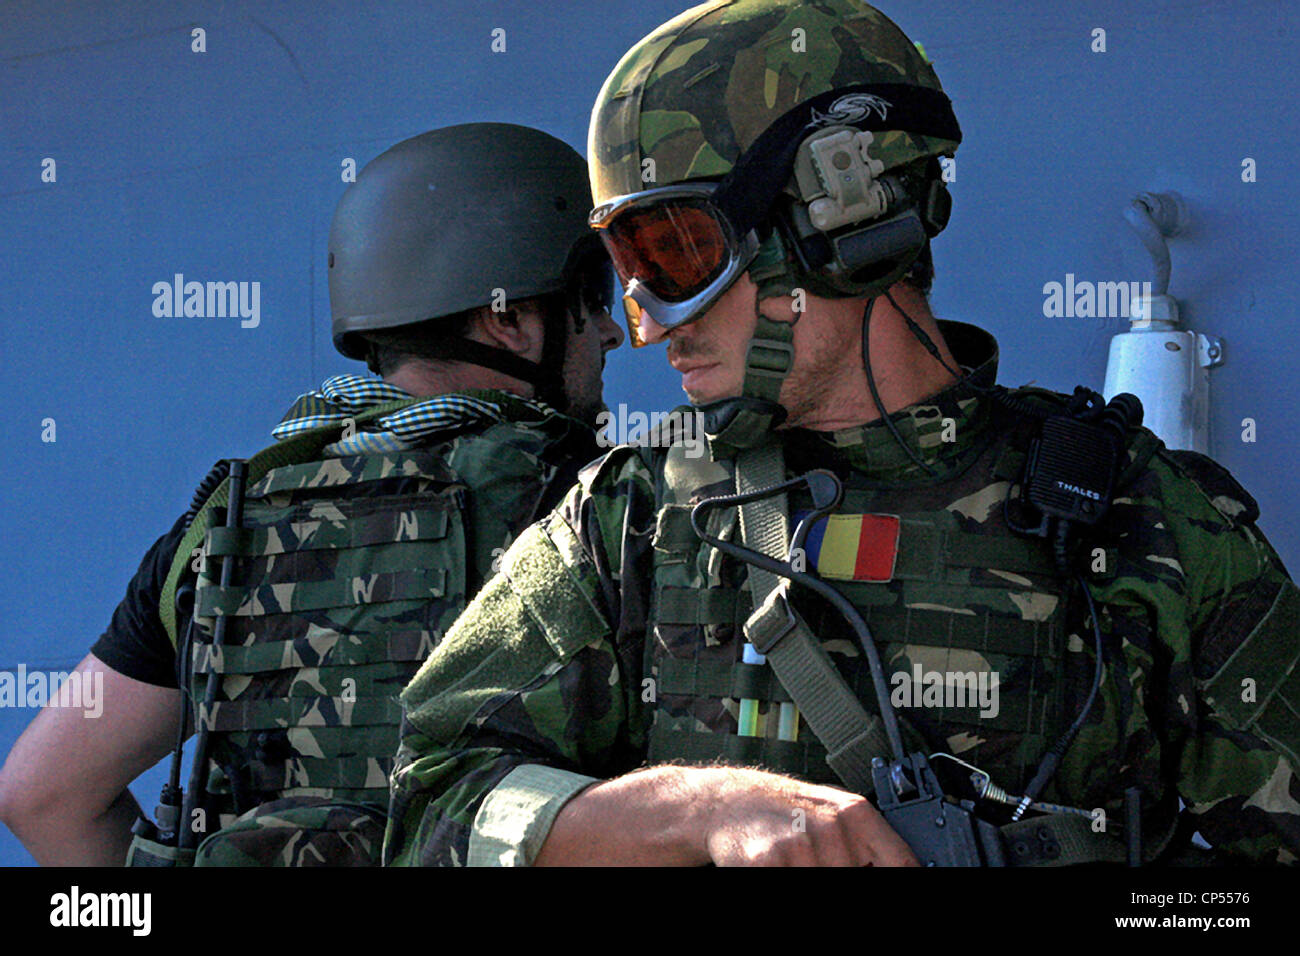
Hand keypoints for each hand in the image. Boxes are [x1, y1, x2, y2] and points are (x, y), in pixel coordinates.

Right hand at [701, 768, 918, 866]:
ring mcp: (800, 845)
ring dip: (808, 877)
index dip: (904, 879)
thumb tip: (904, 869)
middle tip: (817, 863)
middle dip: (840, 877)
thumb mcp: (837, 817)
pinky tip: (780, 865)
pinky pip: (788, 885)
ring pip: (823, 885)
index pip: (902, 863)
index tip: (911, 884)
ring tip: (795, 861)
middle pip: (856, 880)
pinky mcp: (768, 862)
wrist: (731, 801)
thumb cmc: (788, 812)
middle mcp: (832, 827)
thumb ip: (869, 845)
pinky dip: (785, 879)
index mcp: (856, 814)